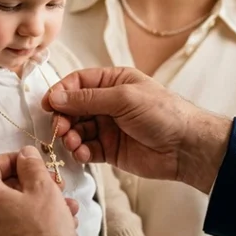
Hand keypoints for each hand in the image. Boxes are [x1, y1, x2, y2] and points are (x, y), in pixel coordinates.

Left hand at [0, 164, 79, 235]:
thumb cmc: (43, 235)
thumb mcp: (44, 190)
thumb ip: (31, 166)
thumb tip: (24, 154)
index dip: (13, 159)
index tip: (32, 164)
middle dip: (29, 186)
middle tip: (55, 188)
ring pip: (5, 215)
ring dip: (32, 209)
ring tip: (65, 212)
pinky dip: (23, 230)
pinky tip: (51, 233)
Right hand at [43, 67, 231, 193]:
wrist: (186, 147)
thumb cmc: (162, 113)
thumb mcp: (124, 98)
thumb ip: (88, 99)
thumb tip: (56, 97)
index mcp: (113, 82)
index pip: (78, 83)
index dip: (61, 92)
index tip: (48, 105)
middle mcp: (108, 103)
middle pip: (73, 108)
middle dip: (63, 118)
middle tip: (60, 128)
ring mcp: (108, 127)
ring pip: (77, 130)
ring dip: (70, 136)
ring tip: (73, 143)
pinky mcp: (109, 149)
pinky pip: (86, 149)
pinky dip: (80, 151)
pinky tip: (83, 154)